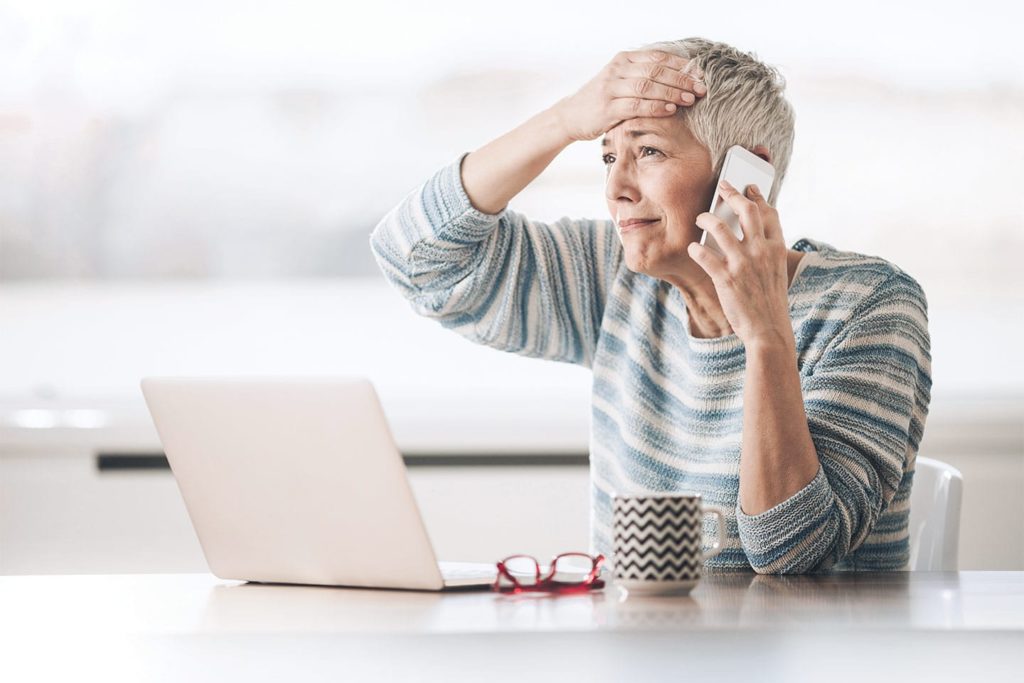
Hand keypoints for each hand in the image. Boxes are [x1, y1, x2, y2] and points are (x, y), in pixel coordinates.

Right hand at [552, 50, 706, 142]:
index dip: (681, 66)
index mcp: (624, 59)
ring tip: (689, 99)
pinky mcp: (607, 108)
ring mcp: (611, 88)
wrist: (571, 116)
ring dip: (672, 92)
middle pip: (656, 71)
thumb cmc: (602, 100)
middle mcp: (617, 70)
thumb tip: (679, 78)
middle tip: (700, 89)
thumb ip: (643, 76)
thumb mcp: (621, 81)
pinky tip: (670, 109)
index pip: (658, 58)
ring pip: (647, 86)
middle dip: (681, 80)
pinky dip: (655, 107)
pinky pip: (636, 105)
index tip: (700, 75)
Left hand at [687, 181, 792, 347]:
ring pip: (720, 227)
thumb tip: (750, 239)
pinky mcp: (725, 277)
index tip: (749, 189)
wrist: (769, 330)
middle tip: (722, 187)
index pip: (769, 214)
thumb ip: (766, 253)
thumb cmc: (771, 304)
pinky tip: (692, 249)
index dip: (758, 198)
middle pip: (746, 210)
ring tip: (700, 218)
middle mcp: (760, 251)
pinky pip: (704, 254)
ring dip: (706, 218)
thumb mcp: (776, 273)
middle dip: (732, 194)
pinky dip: (695, 249)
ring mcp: (742, 263)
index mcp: (776, 249)